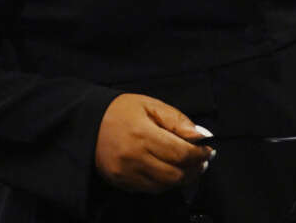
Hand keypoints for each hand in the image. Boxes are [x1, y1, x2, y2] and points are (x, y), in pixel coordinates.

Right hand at [94, 94, 213, 192]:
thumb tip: (201, 136)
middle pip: (176, 174)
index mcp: (143, 134)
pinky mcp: (121, 182)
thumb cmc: (120, 110)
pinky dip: (164, 182)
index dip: (200, 154)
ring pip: (165, 186)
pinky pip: (151, 189)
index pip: (181, 153)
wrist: (88, 122)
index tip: (208, 150)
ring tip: (187, 166)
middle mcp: (134, 158)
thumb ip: (177, 120)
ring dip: (181, 178)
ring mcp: (127, 173)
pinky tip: (168, 170)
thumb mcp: (150, 105)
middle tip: (201, 160)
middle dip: (194, 169)